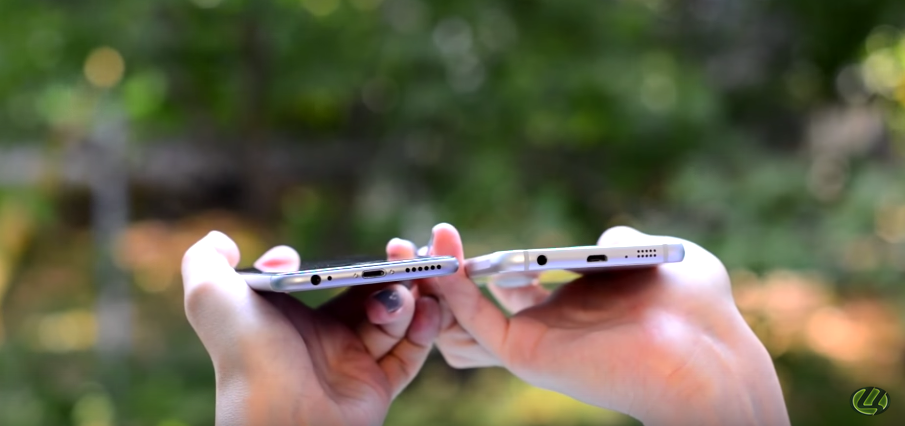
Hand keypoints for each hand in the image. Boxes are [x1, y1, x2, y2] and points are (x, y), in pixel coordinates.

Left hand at [182, 231, 440, 425]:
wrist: (278, 417)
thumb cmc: (244, 353)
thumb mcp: (211, 295)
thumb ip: (206, 259)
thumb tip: (224, 238)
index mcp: (293, 317)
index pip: (332, 280)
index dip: (349, 264)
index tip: (353, 257)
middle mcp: (324, 339)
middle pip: (371, 295)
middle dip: (392, 272)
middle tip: (407, 254)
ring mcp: (352, 364)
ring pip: (394, 320)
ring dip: (407, 297)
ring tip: (412, 285)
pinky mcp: (377, 387)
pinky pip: (410, 354)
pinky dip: (424, 329)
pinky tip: (427, 307)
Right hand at [388, 224, 789, 425]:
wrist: (707, 353)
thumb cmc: (698, 310)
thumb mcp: (659, 256)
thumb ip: (622, 241)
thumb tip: (601, 239)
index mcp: (578, 304)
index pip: (516, 286)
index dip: (486, 263)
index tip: (451, 232)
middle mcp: (552, 323)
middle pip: (483, 303)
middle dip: (446, 274)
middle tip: (413, 243)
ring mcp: (538, 339)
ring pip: (470, 316)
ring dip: (437, 281)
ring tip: (405, 248)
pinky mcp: (530, 352)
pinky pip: (480, 320)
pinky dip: (454, 291)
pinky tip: (437, 260)